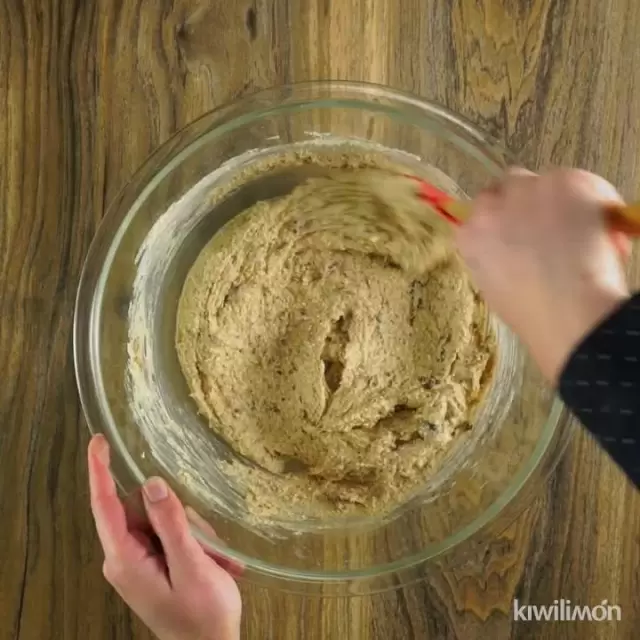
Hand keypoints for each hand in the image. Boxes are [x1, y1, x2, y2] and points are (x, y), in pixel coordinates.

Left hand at [88, 435, 241, 639]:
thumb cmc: (202, 615)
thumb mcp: (192, 565)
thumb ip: (172, 524)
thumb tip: (153, 483)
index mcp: (125, 559)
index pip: (105, 506)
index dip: (100, 471)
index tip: (97, 441)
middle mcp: (124, 557)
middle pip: (144, 508)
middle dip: (180, 515)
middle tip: (209, 541)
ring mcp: (137, 561)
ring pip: (162, 518)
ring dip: (193, 532)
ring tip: (215, 558)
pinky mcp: (150, 563)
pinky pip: (168, 533)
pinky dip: (193, 541)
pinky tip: (213, 561)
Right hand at [456, 168, 629, 382]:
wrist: (567, 311)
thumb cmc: (533, 314)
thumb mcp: (494, 286)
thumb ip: (495, 256)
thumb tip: (515, 246)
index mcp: (471, 236)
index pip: (481, 212)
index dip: (504, 219)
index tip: (520, 232)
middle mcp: (492, 207)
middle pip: (508, 184)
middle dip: (528, 199)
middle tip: (550, 224)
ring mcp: (528, 191)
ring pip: (545, 181)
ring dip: (558, 198)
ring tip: (578, 231)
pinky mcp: (564, 182)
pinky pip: (580, 183)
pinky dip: (592, 201)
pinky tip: (598, 232)